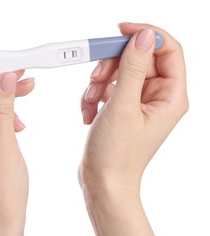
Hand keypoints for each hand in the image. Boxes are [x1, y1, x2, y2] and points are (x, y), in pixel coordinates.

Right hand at [78, 23, 187, 235]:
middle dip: (113, 65)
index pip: (167, 50)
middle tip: (97, 77)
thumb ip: (134, 67)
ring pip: (120, 73)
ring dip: (100, 83)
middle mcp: (157, 98)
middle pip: (138, 59)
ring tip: (91, 103)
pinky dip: (95, 96)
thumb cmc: (116, 154)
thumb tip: (143, 37)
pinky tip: (89, 113)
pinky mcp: (122, 109)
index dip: (146, 35)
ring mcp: (139, 103)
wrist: (102, 181)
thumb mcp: (123, 106)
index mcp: (170, 97)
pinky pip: (109, 88)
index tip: (120, 31)